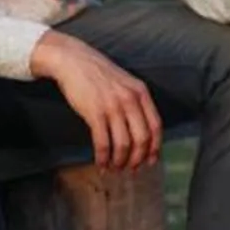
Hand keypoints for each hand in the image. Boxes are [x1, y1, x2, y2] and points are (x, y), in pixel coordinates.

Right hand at [33, 35, 162, 171]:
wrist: (73, 60)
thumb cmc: (98, 75)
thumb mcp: (125, 83)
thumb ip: (135, 102)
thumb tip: (141, 131)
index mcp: (141, 93)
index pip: (156, 126)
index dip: (155, 147)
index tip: (151, 161)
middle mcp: (130, 100)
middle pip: (142, 138)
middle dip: (138, 159)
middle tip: (131, 169)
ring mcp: (113, 106)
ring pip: (123, 144)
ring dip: (120, 161)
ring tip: (115, 169)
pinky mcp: (94, 113)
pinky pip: (103, 142)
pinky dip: (103, 158)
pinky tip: (101, 164)